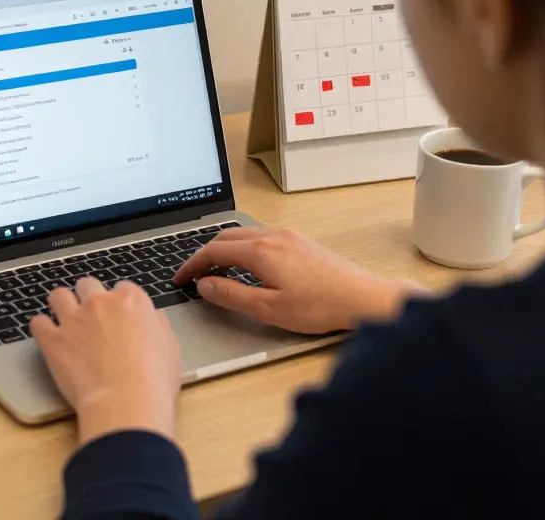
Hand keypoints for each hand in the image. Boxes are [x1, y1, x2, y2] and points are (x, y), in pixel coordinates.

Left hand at [31, 277, 182, 445]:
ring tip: (65, 322)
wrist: (126, 402)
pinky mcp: (53, 340)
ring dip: (61, 305)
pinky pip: (38, 323)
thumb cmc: (154, 381)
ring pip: (58, 295)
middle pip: (88, 285)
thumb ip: (159, 327)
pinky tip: (48, 339)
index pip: (122, 288)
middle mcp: (100, 303)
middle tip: (92, 319)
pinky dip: (41, 329)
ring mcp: (74, 319)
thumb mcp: (171, 348)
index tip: (119, 317)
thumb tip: (155, 319)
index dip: (120, 303)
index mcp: (132, 301)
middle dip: (88, 298)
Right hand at [174, 228, 427, 333]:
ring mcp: (290, 237)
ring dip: (225, 249)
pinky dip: (244, 248)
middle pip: (227, 237)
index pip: (214, 250)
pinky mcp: (302, 242)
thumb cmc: (320, 307)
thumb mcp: (269, 309)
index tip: (181, 278)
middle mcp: (274, 237)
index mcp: (261, 251)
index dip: (192, 264)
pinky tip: (248, 266)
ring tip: (215, 270)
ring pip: (245, 235)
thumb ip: (232, 295)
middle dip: (205, 254)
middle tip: (193, 274)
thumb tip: (205, 285)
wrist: (363, 298)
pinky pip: (262, 237)